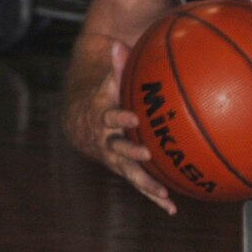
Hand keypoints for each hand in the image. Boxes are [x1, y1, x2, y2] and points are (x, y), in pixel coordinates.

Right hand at [67, 40, 175, 214]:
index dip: (120, 117)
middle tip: (145, 152)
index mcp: (103, 118)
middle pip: (117, 148)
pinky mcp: (124, 168)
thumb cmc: (101, 96)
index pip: (110, 117)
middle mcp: (107, 141)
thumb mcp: (105, 80)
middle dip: (130, 152)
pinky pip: (140, 183)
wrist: (79, 122)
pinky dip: (154, 195)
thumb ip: (114, 65)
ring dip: (146, 183)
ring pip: (130, 172)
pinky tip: (172, 208)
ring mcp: (115, 158)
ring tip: (163, 195)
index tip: (133, 117)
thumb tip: (115, 43)